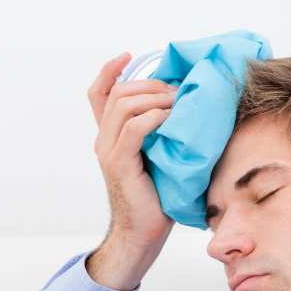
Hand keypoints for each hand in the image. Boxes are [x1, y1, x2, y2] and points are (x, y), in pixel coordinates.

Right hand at [85, 54, 176, 290]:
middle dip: (150, 83)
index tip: (129, 55)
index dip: (110, 70)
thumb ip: (162, 135)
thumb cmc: (157, 200)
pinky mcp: (120, 164)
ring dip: (155, 97)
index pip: (99, 94)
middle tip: (176, 90)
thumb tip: (191, 109)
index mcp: (110, 137)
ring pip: (124, 105)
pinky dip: (154, 118)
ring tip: (177, 103)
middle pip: (117, 92)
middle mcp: (103, 141)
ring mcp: (109, 152)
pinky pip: (134, 129)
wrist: (143, 235)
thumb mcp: (160, 159)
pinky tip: (171, 120)